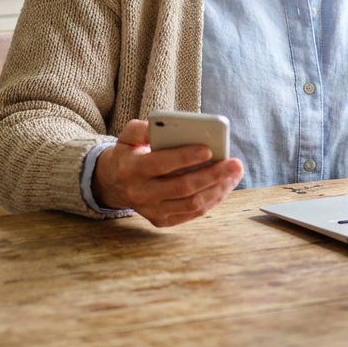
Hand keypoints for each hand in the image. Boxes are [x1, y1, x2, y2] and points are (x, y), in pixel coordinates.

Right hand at [92, 119, 243, 226]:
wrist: (113, 183)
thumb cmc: (128, 154)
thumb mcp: (127, 136)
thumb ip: (141, 129)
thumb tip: (161, 126)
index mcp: (132, 169)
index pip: (161, 164)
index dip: (185, 157)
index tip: (208, 149)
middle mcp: (141, 193)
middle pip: (182, 187)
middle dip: (212, 175)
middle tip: (234, 164)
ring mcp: (152, 210)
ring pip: (191, 204)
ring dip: (217, 190)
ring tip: (234, 175)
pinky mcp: (161, 220)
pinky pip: (191, 213)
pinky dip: (212, 201)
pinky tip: (224, 187)